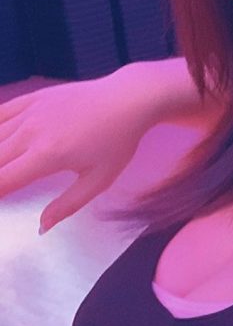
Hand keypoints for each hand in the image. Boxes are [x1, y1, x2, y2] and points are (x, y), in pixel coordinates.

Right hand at [0, 73, 154, 232]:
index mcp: (47, 155)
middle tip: (2, 189)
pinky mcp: (32, 98)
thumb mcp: (98, 180)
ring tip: (3, 168)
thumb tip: (42, 227)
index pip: (2, 180)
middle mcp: (31, 132)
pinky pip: (0, 113)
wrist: (128, 99)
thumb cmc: (117, 142)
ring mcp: (30, 112)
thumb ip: (67, 204)